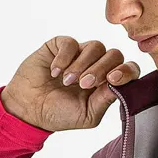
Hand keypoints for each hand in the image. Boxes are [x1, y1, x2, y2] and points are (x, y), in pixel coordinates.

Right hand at [1, 35, 141, 131]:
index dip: (126, 71)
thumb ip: (106, 100)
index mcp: (107, 83)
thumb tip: (121, 85)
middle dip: (101, 69)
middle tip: (84, 85)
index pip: (128, 70)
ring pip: (96, 46)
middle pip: (114, 55)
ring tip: (68, 81)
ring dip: (82, 65)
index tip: (113, 80)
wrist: (30, 109)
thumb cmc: (60, 114)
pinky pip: (71, 43)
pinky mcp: (61, 46)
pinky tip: (55, 72)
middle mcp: (97, 66)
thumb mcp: (88, 115)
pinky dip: (64, 58)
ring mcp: (80, 54)